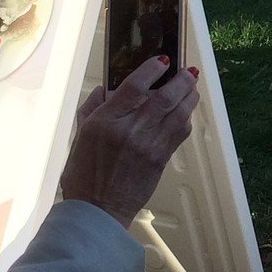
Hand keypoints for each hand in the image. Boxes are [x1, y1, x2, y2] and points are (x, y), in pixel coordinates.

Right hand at [60, 58, 200, 229]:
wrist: (98, 210)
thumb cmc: (83, 175)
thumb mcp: (80, 136)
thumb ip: (92, 108)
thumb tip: (106, 88)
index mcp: (106, 122)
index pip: (134, 86)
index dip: (151, 69)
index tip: (162, 60)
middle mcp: (130, 130)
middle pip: (164, 97)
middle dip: (180, 80)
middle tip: (188, 71)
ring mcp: (148, 145)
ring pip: (178, 114)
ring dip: (189, 97)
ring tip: (192, 86)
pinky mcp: (160, 159)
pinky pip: (179, 133)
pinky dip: (185, 119)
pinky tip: (185, 112)